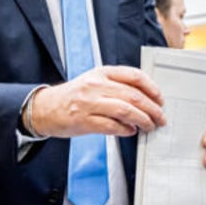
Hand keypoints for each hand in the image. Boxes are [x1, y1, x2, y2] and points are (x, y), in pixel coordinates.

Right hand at [30, 66, 165, 137]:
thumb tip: (144, 98)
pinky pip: (111, 126)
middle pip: (133, 95)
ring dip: (142, 120)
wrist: (45, 107)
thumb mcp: (94, 81)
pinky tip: (131, 132)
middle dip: (152, 108)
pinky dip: (125, 130)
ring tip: (149, 126)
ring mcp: (89, 103)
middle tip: (160, 117)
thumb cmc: (73, 96)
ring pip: (125, 110)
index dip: (152, 88)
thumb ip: (116, 86)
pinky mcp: (84, 121)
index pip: (134, 76)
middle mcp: (96, 85)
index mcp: (101, 73)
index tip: (160, 99)